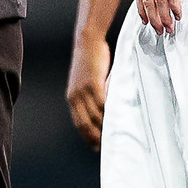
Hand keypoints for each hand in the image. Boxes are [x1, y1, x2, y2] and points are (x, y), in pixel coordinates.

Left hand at [66, 35, 110, 149]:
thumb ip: (91, 95)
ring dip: (103, 127)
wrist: (87, 42)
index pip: (78, 123)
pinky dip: (108, 112)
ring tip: (113, 134)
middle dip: (94, 137)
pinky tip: (115, 118)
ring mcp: (83, 90)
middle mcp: (75, 96)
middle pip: (84, 123)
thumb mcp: (86, 81)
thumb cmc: (89, 60)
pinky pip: (101, 102)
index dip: (86, 136)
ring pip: (93, 115)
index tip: (95, 146)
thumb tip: (103, 109)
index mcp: (72, 97)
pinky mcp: (93, 83)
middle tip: (104, 146)